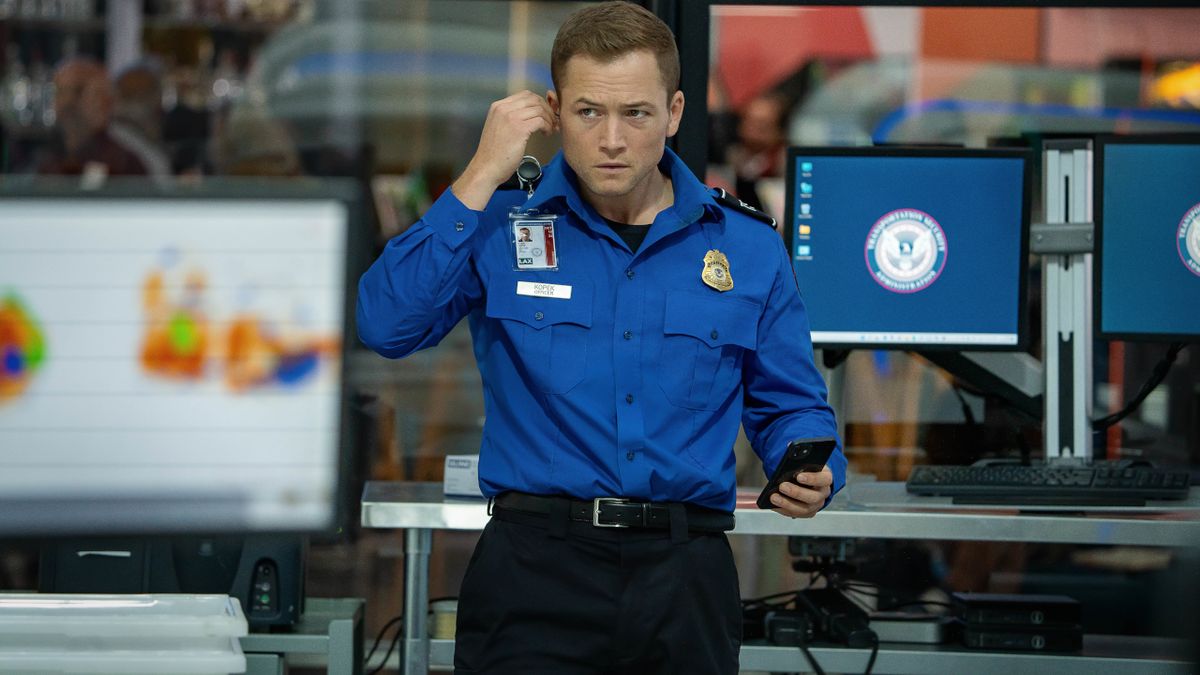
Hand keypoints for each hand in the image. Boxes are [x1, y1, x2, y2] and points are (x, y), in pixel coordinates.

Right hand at [452, 90, 557, 209]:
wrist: (486, 168)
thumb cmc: (494, 153)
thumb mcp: (499, 128)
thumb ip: (511, 118)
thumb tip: (531, 114)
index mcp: (498, 106)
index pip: (525, 95)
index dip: (540, 102)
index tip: (545, 113)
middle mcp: (504, 108)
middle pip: (534, 99)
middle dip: (547, 109)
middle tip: (552, 122)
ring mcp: (511, 117)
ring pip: (539, 109)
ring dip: (549, 119)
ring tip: (550, 130)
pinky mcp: (519, 129)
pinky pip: (540, 121)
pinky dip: (547, 126)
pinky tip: (546, 134)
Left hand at [769, 466, 832, 518]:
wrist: (809, 481)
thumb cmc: (806, 470)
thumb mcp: (806, 464)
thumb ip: (800, 464)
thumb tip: (788, 463)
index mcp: (825, 479)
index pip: (824, 479)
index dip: (812, 478)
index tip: (799, 476)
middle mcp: (823, 494)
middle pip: (812, 497)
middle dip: (796, 492)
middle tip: (782, 486)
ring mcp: (816, 505)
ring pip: (804, 509)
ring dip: (787, 503)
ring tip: (773, 497)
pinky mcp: (807, 513)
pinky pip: (795, 514)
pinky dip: (783, 509)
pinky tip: (773, 504)